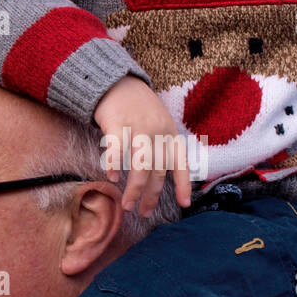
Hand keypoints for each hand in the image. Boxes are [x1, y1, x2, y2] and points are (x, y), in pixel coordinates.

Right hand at [94, 76, 191, 215]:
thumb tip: (162, 178)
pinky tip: (112, 178)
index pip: (181, 163)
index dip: (184, 184)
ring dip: (135, 189)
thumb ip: (163, 147)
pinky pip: (117, 149)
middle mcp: (158, 132)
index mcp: (170, 134)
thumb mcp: (160, 124)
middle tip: (144, 213)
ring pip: (140, 165)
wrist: (118, 83)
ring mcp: (138, 127)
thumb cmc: (139, 109)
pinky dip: (115, 164)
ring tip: (127, 205)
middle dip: (152, 196)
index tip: (184, 204)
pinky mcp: (117, 122)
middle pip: (158, 170)